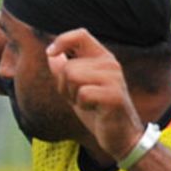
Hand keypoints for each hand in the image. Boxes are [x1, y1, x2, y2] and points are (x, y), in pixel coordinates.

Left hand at [45, 29, 143, 162]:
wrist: (120, 136)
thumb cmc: (97, 111)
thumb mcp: (75, 88)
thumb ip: (64, 70)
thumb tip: (51, 54)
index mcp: (102, 58)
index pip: (81, 34)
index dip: (62, 40)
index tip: (51, 53)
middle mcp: (110, 64)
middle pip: (69, 66)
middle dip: (64, 86)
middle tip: (78, 99)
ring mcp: (114, 78)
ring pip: (73, 76)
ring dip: (72, 95)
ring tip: (86, 104)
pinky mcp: (114, 95)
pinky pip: (83, 93)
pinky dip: (82, 105)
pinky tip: (95, 110)